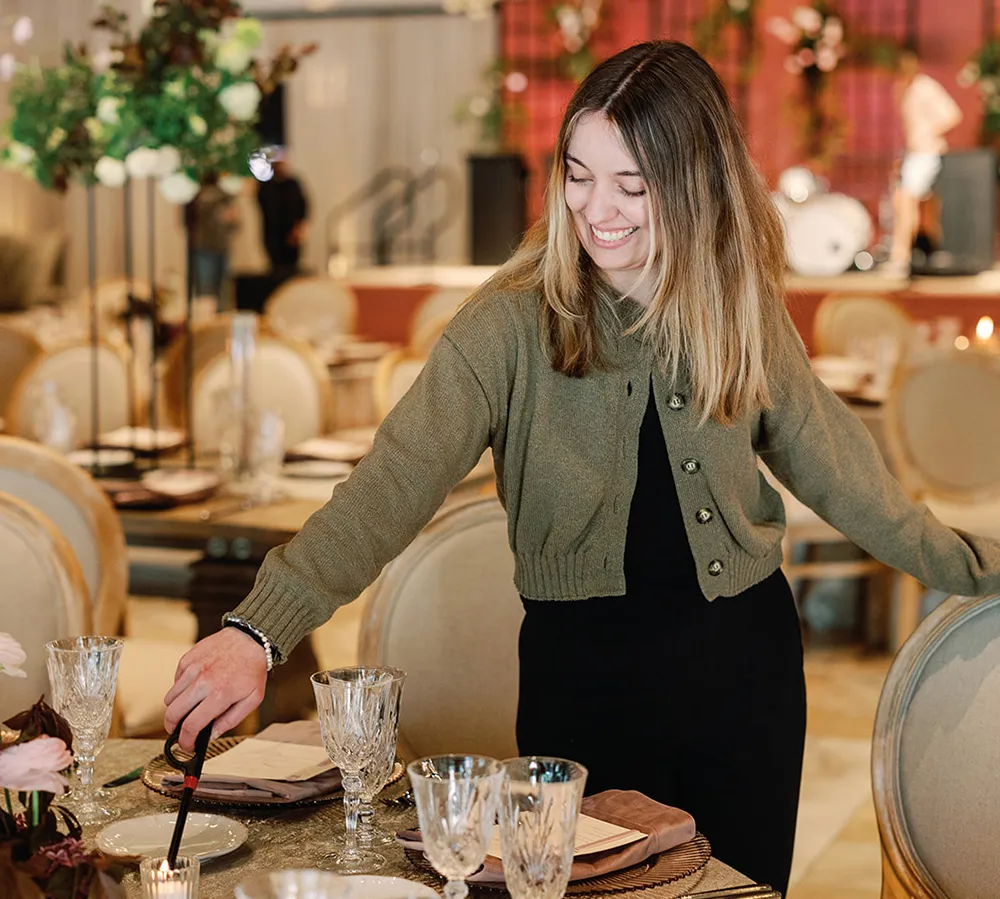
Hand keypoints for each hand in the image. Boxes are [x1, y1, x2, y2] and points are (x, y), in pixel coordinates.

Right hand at [163, 628, 267, 750]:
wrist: (250, 639)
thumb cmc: (252, 669)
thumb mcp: (252, 699)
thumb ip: (231, 720)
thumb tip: (212, 735)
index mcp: (219, 695)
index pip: (191, 726)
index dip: (186, 741)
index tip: (187, 745)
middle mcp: (202, 682)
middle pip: (172, 714)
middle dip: (172, 728)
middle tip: (179, 731)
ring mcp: (192, 669)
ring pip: (170, 698)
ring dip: (175, 708)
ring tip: (188, 709)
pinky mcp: (187, 659)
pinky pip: (175, 681)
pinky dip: (179, 689)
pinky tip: (193, 688)